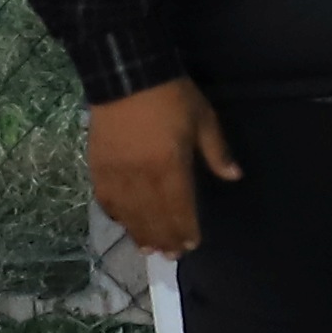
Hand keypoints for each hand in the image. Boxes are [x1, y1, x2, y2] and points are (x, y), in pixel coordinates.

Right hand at [85, 77, 237, 258]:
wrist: (128, 76)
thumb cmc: (173, 97)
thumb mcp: (204, 119)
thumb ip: (217, 152)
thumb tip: (234, 177)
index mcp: (169, 165)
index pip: (178, 206)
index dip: (185, 227)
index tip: (192, 244)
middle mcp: (140, 175)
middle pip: (153, 215)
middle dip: (164, 237)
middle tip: (172, 256)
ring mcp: (115, 172)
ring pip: (128, 212)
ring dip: (139, 232)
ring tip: (150, 249)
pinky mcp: (97, 165)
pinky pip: (105, 198)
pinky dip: (114, 213)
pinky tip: (123, 223)